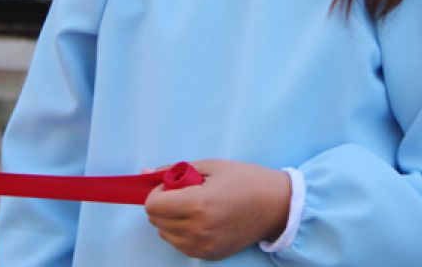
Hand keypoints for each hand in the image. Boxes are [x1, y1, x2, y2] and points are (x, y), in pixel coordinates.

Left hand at [145, 159, 291, 260]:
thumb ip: (175, 170)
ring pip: (166, 234)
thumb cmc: (246, 180)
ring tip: (195, 207)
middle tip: (184, 193)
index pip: (153, 205)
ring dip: (171, 219)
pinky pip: (181, 245)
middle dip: (163, 204)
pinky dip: (183, 232)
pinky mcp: (209, 255)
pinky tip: (202, 220)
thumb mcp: (211, 166)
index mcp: (198, 204)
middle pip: (156, 221)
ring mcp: (204, 246)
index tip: (172, 185)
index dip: (158, 192)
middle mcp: (198, 230)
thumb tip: (144, 174)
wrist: (276, 205)